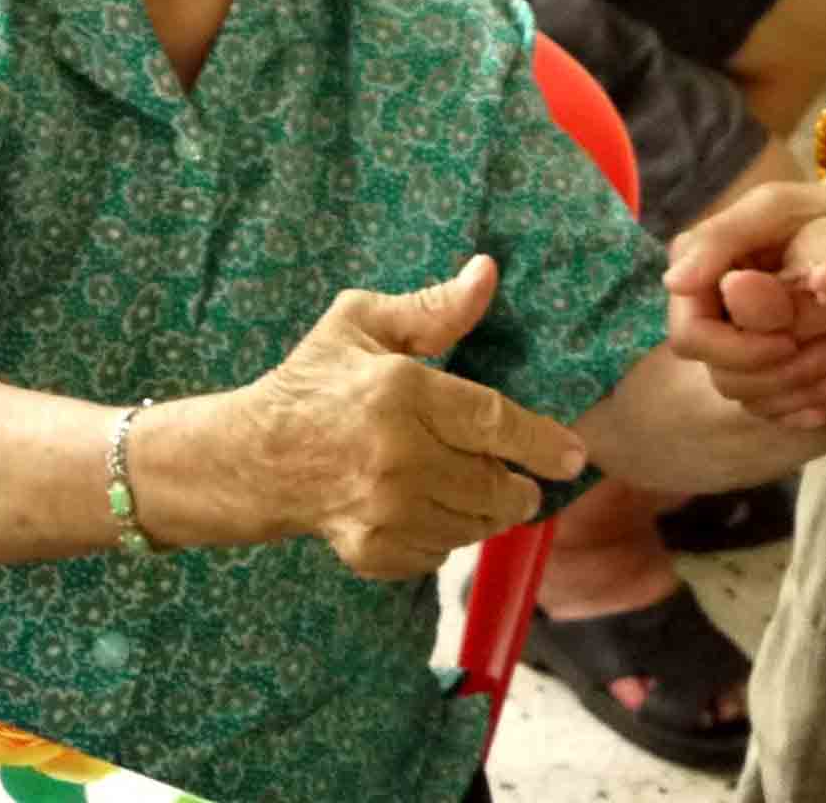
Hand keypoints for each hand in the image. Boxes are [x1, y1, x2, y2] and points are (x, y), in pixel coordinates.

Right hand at [194, 257, 587, 578]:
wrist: (252, 457)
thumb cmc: (312, 381)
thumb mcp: (362, 323)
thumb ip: (431, 308)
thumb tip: (487, 273)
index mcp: (401, 394)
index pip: (494, 423)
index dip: (542, 442)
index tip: (573, 456)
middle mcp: (397, 458)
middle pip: (492, 485)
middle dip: (518, 488)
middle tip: (523, 483)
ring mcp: (383, 511)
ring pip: (471, 524)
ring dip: (486, 514)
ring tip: (482, 495)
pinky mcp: (373, 551)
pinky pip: (438, 552)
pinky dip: (447, 536)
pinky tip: (433, 512)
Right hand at [662, 170, 825, 417]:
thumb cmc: (819, 209)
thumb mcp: (777, 209)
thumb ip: (724, 239)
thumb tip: (674, 285)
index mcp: (700, 278)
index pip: (692, 339)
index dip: (740, 348)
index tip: (791, 338)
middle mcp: (711, 318)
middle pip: (724, 377)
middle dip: (781, 371)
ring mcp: (739, 349)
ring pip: (750, 398)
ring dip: (804, 389)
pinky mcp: (770, 371)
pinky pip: (775, 411)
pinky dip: (811, 405)